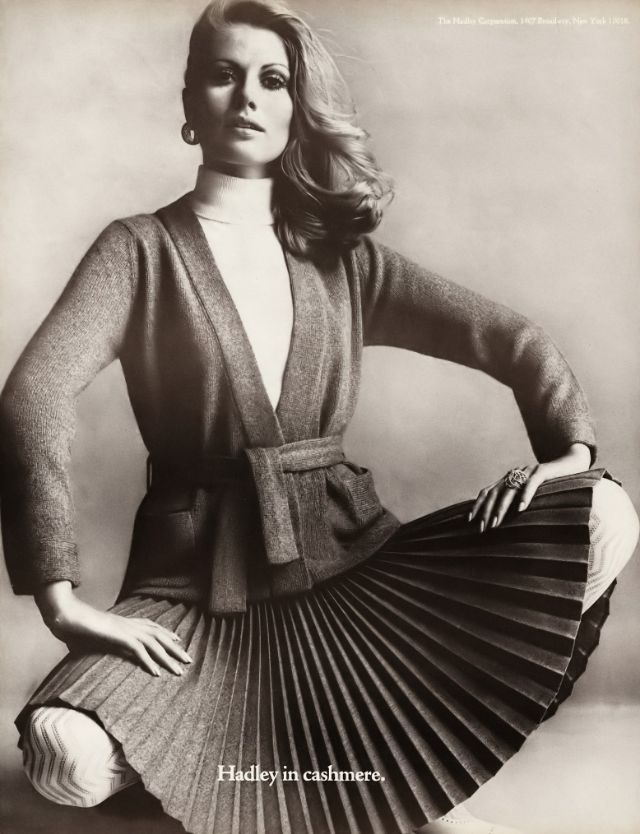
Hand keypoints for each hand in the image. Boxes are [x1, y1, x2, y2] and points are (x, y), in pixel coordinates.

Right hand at [34, 581, 191, 676]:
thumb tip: (96, 649)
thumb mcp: (93, 635)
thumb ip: (101, 641)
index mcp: (125, 622)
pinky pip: (139, 650)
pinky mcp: (119, 637)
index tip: (178, 641)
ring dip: (168, 658)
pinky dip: (149, 662)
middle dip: (175, 649)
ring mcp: (125, 630)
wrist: (66, 615)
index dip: (166, 633)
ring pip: (154, 644)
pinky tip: (157, 673)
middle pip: (159, 636)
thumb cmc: (77, 626)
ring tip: (179, 671)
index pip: (152, 626)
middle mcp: (129, 624)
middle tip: (188, 660)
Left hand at [468, 442, 591, 531]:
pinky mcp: (543, 471)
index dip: (478, 505)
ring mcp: (528, 471)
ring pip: (510, 489)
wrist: (571, 463)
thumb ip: (516, 502)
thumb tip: (501, 521)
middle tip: (482, 528)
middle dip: (486, 511)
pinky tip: (521, 509)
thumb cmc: (550, 484)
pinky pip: (532, 483)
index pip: (487, 491)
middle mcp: (514, 473)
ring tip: (496, 523)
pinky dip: (525, 495)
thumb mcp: (529, 493)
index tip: (469, 520)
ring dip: (501, 508)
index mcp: (508, 478)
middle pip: (495, 492)